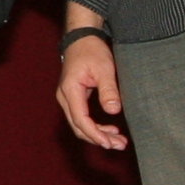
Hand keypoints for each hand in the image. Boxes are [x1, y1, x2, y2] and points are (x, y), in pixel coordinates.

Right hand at [55, 18, 126, 150]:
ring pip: (80, 125)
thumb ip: (108, 90)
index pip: (80, 119)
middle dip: (98, 139)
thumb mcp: (104, 68)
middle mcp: (65, 97)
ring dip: (98, 135)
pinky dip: (95, 127)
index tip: (109, 142)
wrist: (81, 39)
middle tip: (119, 145)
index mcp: (70, 90)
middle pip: (78, 127)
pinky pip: (82, 118)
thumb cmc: (91, 51)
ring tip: (118, 141)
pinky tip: (109, 130)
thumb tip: (114, 111)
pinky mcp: (74, 99)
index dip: (95, 134)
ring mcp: (67, 99)